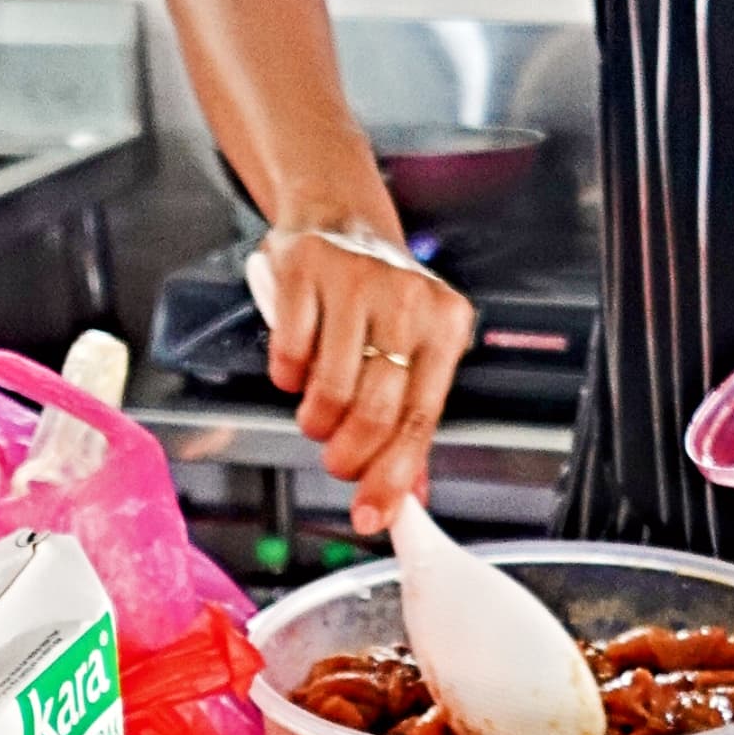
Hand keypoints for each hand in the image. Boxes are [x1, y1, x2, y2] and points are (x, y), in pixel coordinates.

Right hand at [257, 230, 476, 535]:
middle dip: (348, 456)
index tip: (372, 514)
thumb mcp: (412, 351)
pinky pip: (289, 354)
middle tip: (337, 462)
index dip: (393, 476)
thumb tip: (408, 499)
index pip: (421, 418)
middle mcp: (409, 299)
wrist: (339, 219)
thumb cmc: (378, 300)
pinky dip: (286, 378)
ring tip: (317, 413)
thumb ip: (410, 424)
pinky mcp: (306, 268)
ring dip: (315, 420)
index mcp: (447, 325)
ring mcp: (357, 279)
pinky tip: (296, 368)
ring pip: (330, 388)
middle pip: (375, 410)